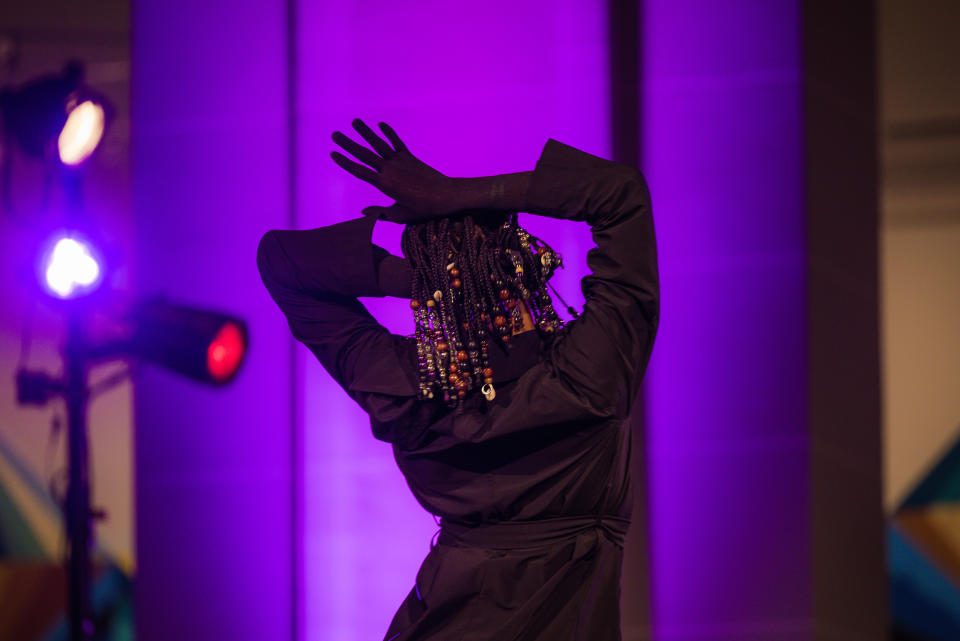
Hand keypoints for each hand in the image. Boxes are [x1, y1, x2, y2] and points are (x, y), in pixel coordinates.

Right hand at [330, 119, 459, 222]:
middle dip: (348, 144)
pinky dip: (389, 133)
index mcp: (385, 184)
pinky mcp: (410, 157)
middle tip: (334, 135)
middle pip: (364, 154)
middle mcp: (390, 169)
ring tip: (354, 122)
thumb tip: (363, 212)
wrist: (446, 195)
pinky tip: (380, 124)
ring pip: (379, 144)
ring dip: (365, 132)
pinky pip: (396, 143)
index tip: (332, 153)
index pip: (359, 171)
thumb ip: (380, 213)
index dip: (345, 162)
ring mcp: (400, 161)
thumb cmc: (423, 209)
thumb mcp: (400, 215)